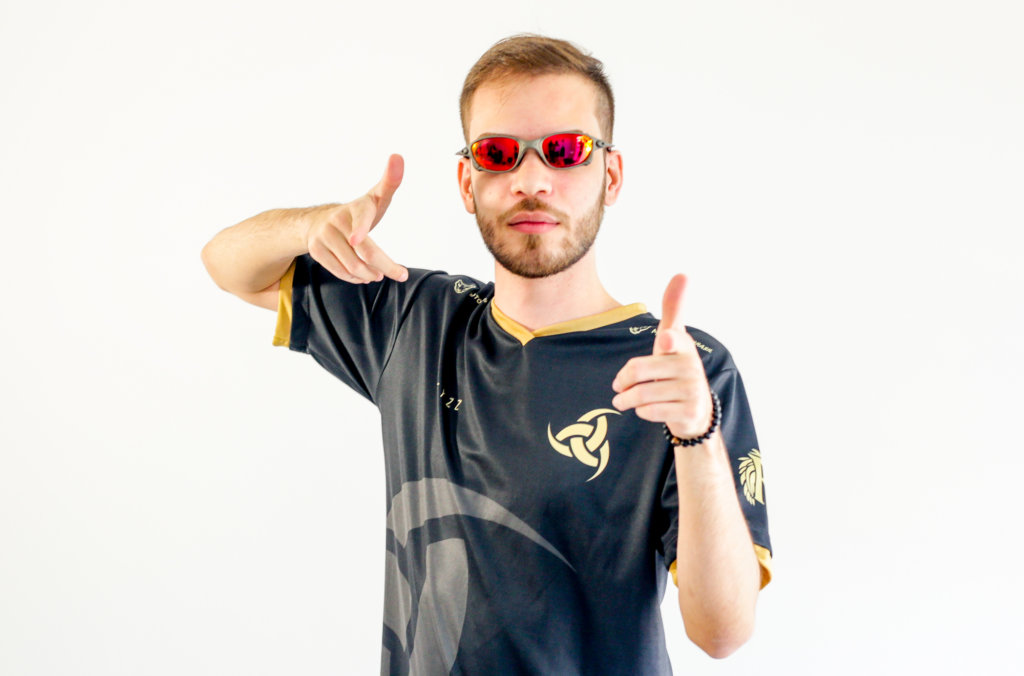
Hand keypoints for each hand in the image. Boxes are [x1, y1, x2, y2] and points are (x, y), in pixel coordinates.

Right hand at [306, 154, 407, 283]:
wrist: (317, 222)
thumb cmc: (356, 212)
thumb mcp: (375, 198)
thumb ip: (390, 181)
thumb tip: (398, 156)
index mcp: (357, 207)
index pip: (361, 216)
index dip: (359, 228)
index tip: (356, 239)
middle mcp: (337, 219)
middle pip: (364, 251)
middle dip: (384, 266)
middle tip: (400, 275)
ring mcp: (324, 236)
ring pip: (352, 265)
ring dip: (370, 274)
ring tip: (378, 274)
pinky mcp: (316, 250)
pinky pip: (340, 272)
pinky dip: (354, 278)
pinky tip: (363, 276)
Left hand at [611, 274, 713, 440]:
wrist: (696, 410)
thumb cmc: (675, 367)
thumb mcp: (673, 337)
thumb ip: (673, 308)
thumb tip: (683, 274)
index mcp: (682, 345)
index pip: (672, 339)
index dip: (668, 341)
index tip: (665, 341)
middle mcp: (690, 366)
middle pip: (639, 371)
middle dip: (622, 380)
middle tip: (618, 385)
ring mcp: (692, 390)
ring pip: (641, 394)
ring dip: (626, 399)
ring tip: (622, 400)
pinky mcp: (689, 412)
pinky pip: (649, 412)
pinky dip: (639, 412)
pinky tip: (643, 409)